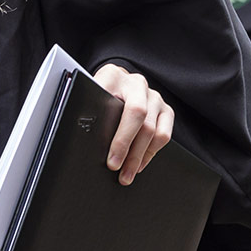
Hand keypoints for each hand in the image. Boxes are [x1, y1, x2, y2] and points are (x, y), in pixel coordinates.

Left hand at [92, 63, 173, 186]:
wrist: (114, 81)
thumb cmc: (97, 92)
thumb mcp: (88, 95)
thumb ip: (89, 110)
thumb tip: (84, 140)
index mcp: (114, 76)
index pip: (125, 109)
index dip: (121, 139)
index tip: (111, 160)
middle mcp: (137, 83)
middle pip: (142, 122)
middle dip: (130, 152)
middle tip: (118, 171)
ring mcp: (154, 96)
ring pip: (155, 132)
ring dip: (141, 157)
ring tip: (127, 174)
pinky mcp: (165, 109)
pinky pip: (165, 135)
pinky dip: (151, 153)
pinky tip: (140, 164)